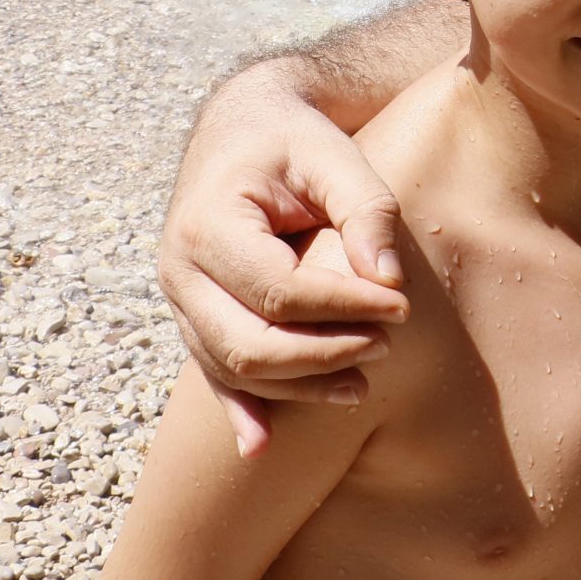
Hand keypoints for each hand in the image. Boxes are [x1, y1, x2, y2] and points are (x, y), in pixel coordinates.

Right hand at [157, 68, 409, 455]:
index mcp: (207, 223)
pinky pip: (213, 375)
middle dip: (322, 356)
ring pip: (234, 369)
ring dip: (299, 386)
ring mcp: (180, 302)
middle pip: (248, 344)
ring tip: (363, 384)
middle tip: (387, 345)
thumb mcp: (333, 153)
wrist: (241, 131)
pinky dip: (240, 412)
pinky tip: (263, 448)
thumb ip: (366, 208)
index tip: (401, 306)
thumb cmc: (292, 140)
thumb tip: (387, 281)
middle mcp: (179, 270)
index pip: (278, 292)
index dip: (344, 308)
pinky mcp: (194, 319)